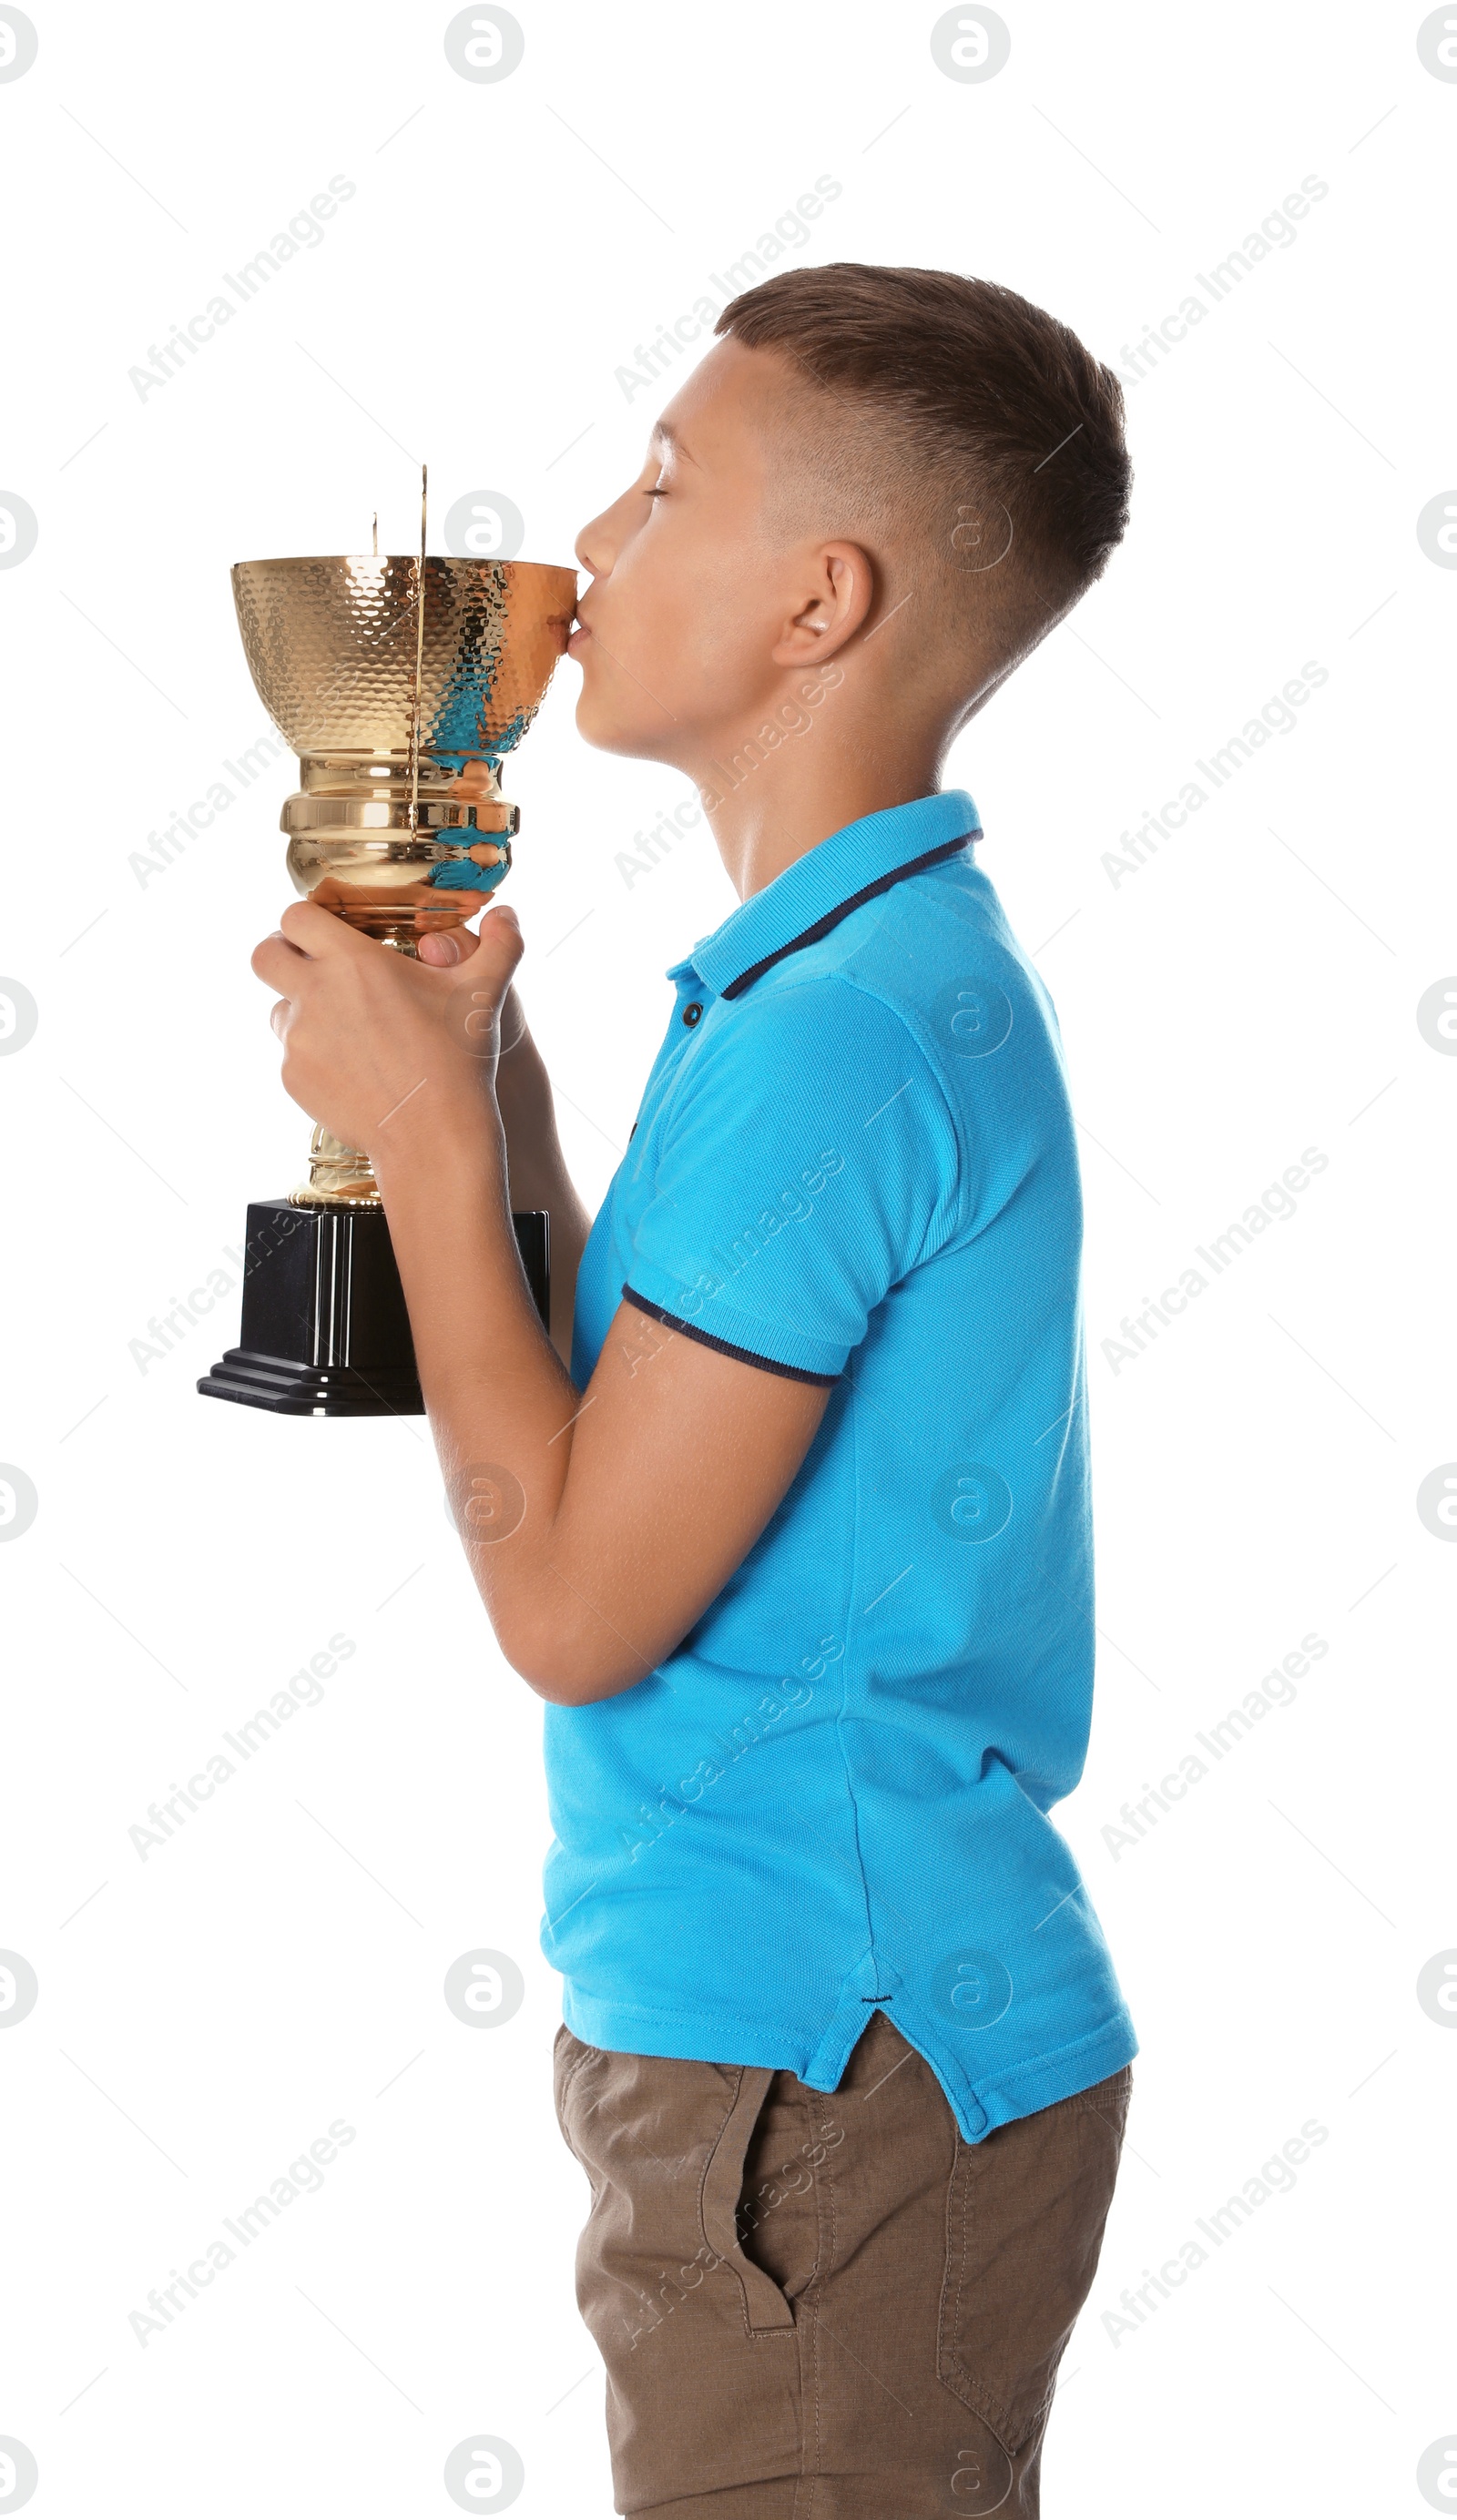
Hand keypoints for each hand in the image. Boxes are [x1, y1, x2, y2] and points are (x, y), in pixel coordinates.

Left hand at [250, 899, 523, 1165]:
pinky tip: (352, 1067)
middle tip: (313, 969)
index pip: (294, 916)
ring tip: (345, 1027)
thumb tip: (508, 915)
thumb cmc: (458, 1059)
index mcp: (352, 960)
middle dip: (283, 956)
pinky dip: (312, 1055)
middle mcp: (315, 994)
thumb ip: (500, 944)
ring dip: (300, 1010)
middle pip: (263, 954)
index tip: (328, 933)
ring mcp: (299, 1039)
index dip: (307, 921)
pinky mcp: (294, 1077)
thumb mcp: (485, 993)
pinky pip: (290, 1054)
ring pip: (277, 1008)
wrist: (432, 1135)